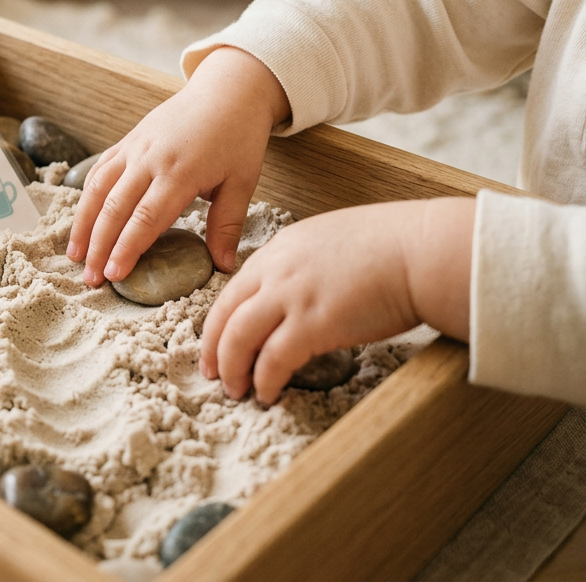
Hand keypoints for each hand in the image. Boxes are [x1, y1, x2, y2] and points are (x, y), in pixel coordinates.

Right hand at [67, 47, 289, 284]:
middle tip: (90, 279)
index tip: (115, 274)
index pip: (146, 218)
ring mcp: (135, 148)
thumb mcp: (242, 182)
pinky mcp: (128, 140)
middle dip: (99, 246)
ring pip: (98, 189)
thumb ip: (228, 224)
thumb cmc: (239, 137)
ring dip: (83, 225)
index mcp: (180, 172)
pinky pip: (100, 170)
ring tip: (75, 256)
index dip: (127, 248)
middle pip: (115, 208)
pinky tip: (82, 220)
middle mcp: (150, 159)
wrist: (228, 90)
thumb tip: (223, 266)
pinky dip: (87, 197)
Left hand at [199, 198, 473, 404]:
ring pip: (239, 338)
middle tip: (212, 371)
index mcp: (281, 248)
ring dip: (233, 368)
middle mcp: (277, 269)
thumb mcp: (332, 241)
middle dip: (213, 346)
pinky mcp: (311, 324)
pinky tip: (267, 394)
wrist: (421, 250)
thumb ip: (307, 265)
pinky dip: (264, 380)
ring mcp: (291, 296)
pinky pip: (273, 360)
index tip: (217, 339)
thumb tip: (303, 293)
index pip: (235, 287)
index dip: (221, 318)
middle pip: (226, 313)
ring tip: (235, 390)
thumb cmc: (393, 246)